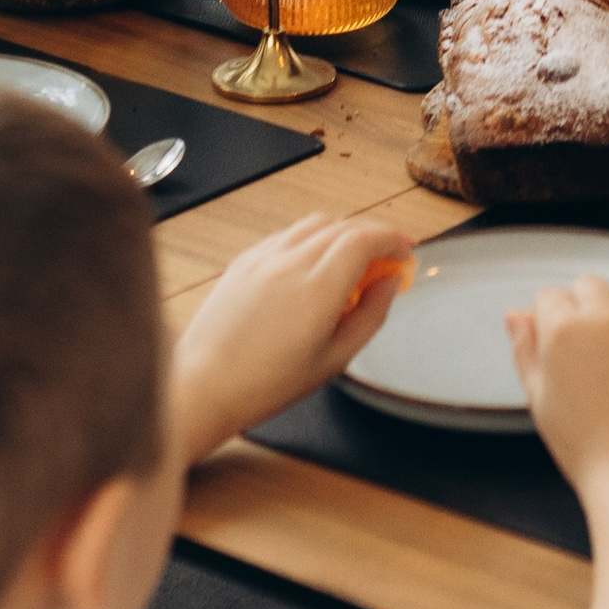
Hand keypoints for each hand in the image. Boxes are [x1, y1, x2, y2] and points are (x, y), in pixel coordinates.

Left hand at [172, 214, 414, 468]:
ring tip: (353, 261)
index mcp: (316, 289)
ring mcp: (264, 256)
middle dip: (374, 235)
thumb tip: (390, 285)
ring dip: (344, 232)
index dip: (393, 240)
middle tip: (387, 260)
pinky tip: (315, 265)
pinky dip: (313, 238)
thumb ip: (370, 317)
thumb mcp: (333, 360)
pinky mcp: (244, 259)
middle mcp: (290, 262)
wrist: (203, 385)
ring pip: (317, 223)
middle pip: (345, 225)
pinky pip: (289, 234)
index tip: (406, 253)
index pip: (366, 239)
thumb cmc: (265, 384)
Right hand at [510, 276, 608, 492]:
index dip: (549, 320)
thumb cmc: (585, 444)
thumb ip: (525, 350)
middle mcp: (606, 316)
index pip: (549, 297)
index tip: (558, 343)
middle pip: (588, 285)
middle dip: (583, 306)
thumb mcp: (538, 399)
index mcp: (564, 329)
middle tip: (589, 346)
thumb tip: (516, 316)